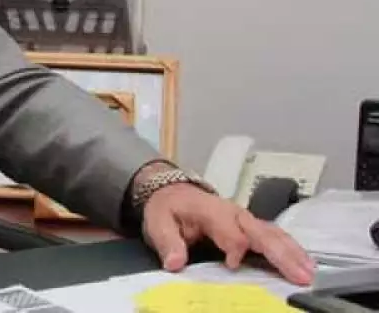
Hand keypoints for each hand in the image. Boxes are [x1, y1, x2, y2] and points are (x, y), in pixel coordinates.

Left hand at [141, 182, 314, 284]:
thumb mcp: (158, 223)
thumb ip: (167, 242)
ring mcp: (245, 219)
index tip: (232, 265)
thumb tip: (174, 263)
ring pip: (274, 233)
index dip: (234, 247)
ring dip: (293, 252)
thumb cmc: (168, 209)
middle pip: (261, 232)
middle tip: (300, 275)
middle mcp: (234, 213)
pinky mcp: (251, 226)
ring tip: (310, 272)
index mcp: (211, 210)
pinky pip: (274, 235)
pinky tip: (304, 263)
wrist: (172, 192)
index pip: (230, 230)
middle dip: (281, 253)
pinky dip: (291, 248)